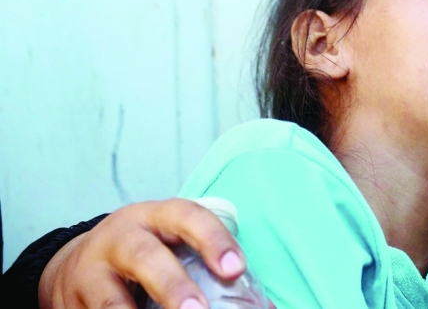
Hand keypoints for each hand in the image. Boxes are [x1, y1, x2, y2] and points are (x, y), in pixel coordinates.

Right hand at [39, 199, 245, 308]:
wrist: (77, 264)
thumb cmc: (147, 254)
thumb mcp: (173, 246)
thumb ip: (208, 267)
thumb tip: (267, 306)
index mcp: (157, 216)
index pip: (188, 217)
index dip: (213, 240)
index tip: (235, 268)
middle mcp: (122, 237)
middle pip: (146, 256)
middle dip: (173, 286)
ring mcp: (92, 270)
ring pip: (112, 299)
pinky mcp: (72, 300)